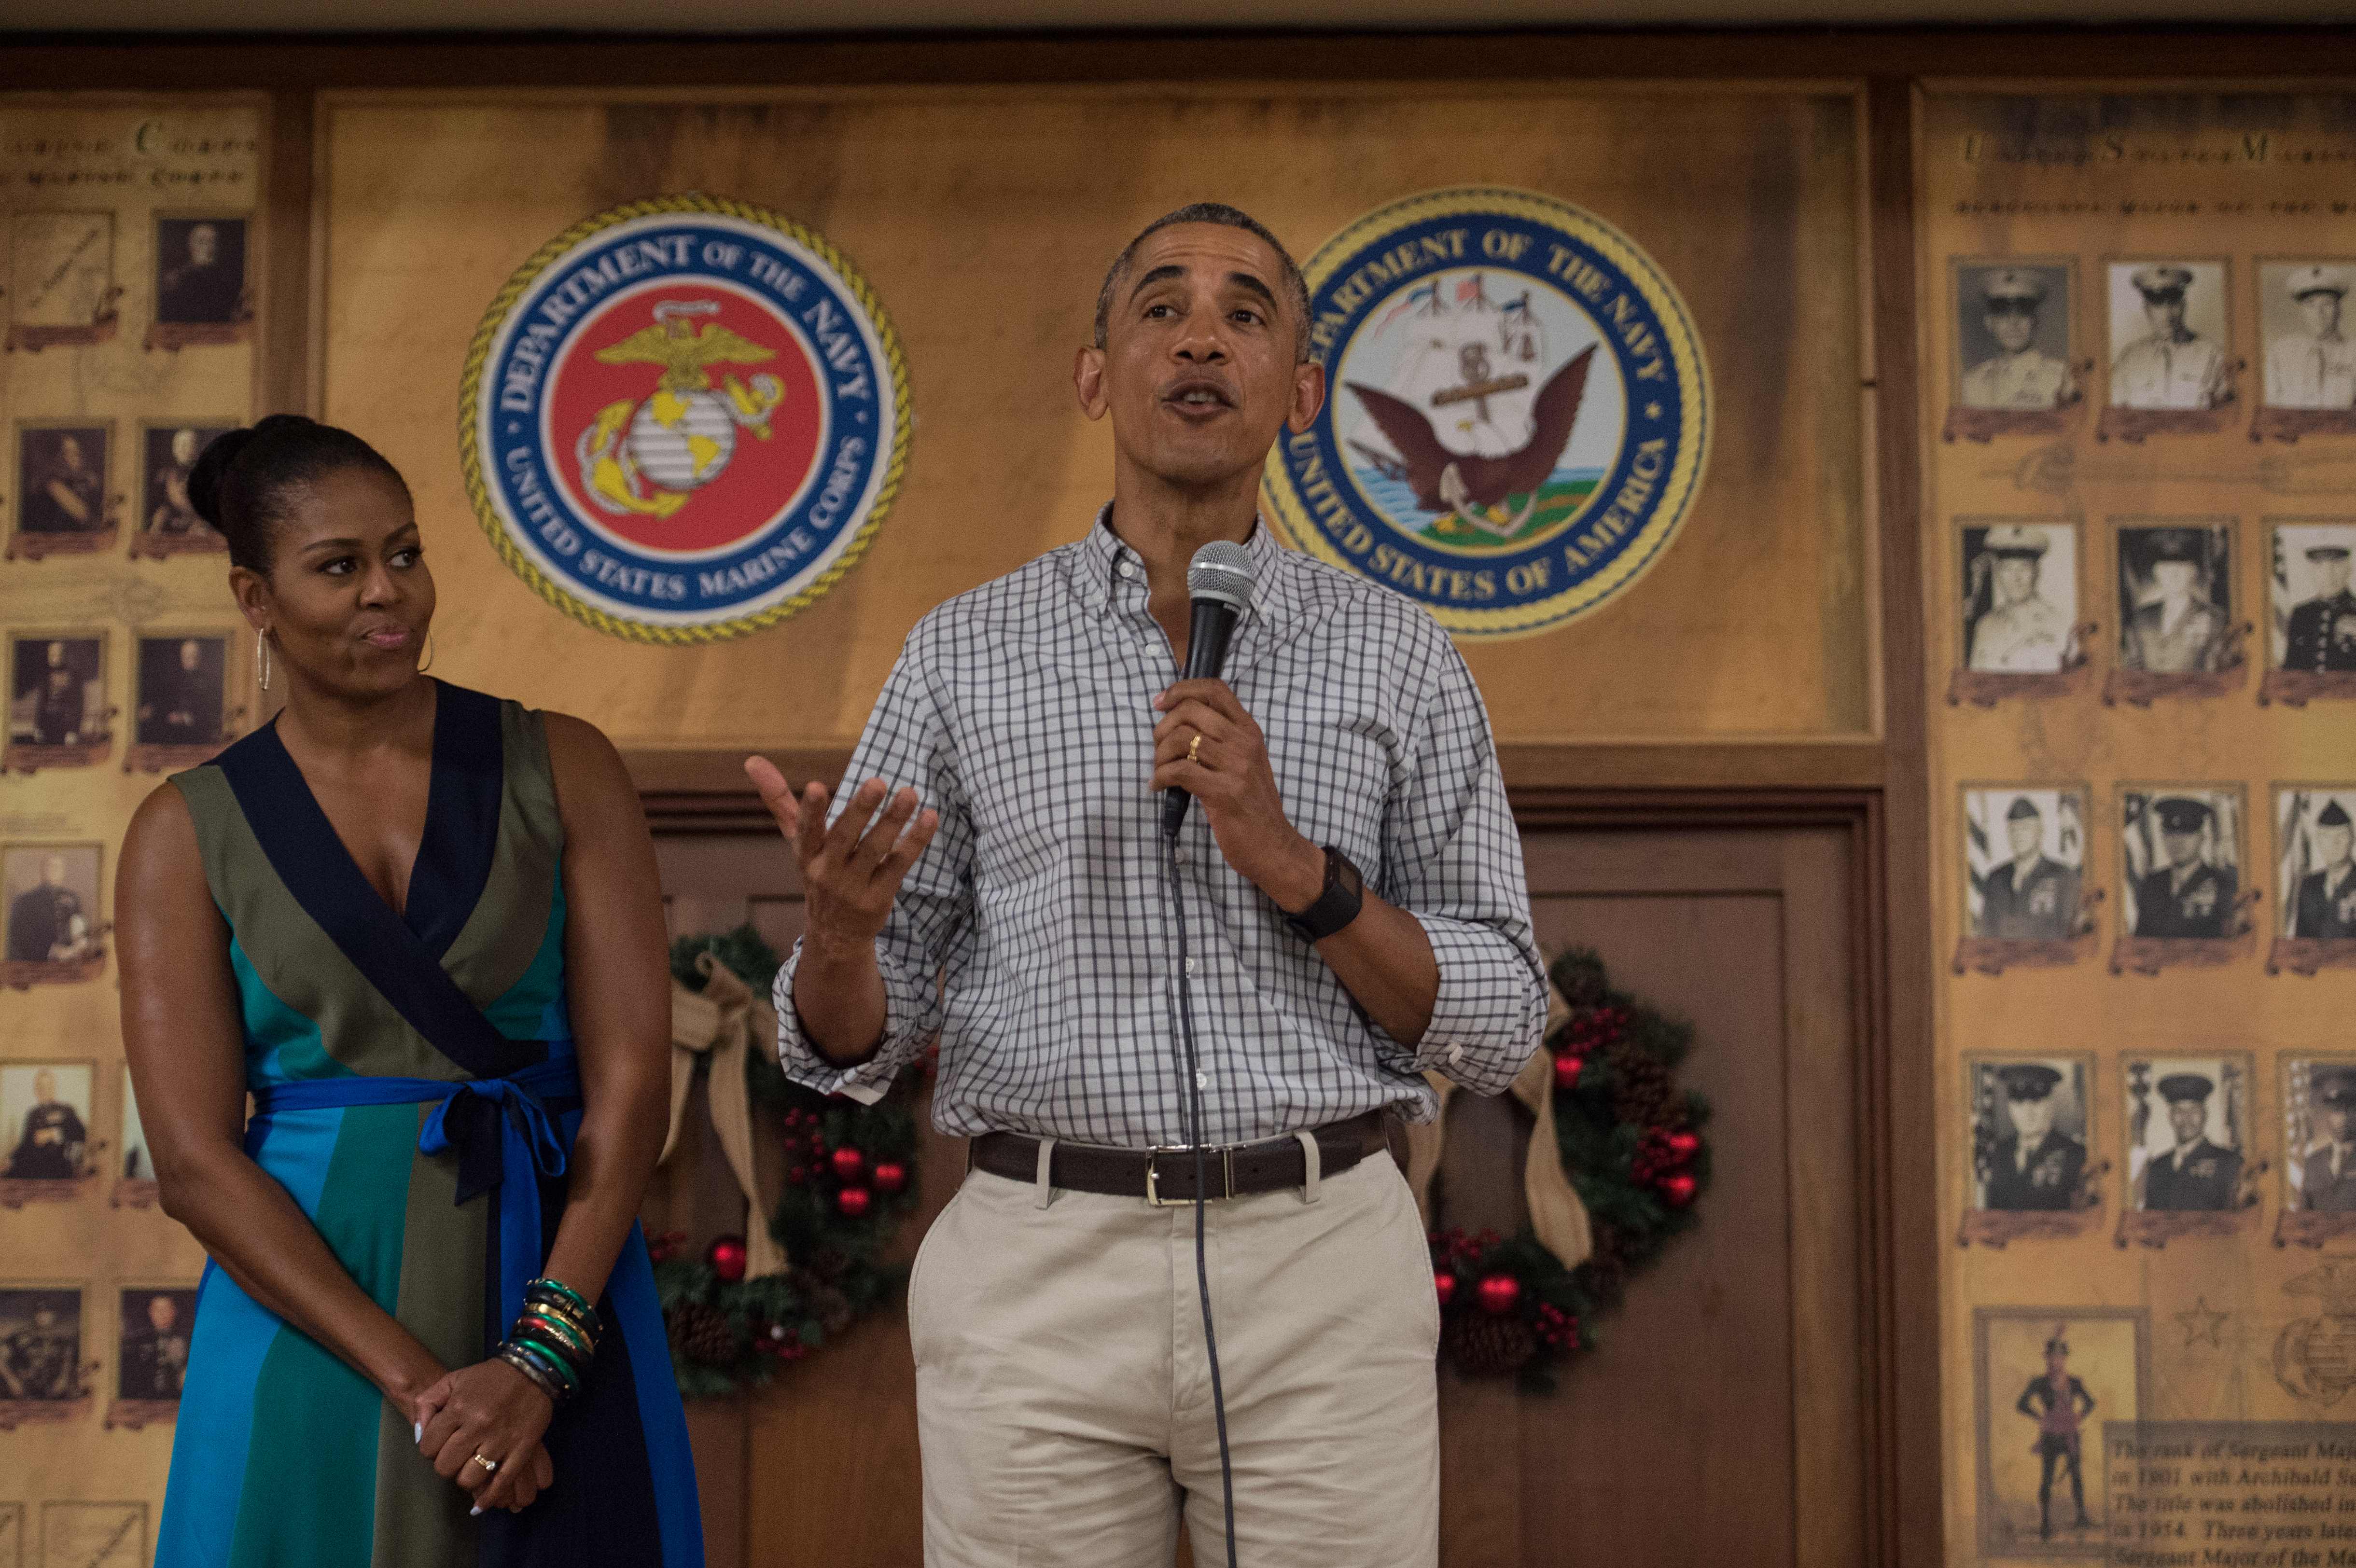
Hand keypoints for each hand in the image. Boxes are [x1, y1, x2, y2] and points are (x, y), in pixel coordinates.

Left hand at [412, 1359, 555, 1512]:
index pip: (429, 1447)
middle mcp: (477, 1426)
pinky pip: (502, 1481)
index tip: (440, 1445)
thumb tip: (420, 1436)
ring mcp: (501, 1439)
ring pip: (471, 1478)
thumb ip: (427, 1403)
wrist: (533, 1369)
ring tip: (471, 1469)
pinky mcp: (522, 1449)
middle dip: (446, 1466)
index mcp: (458, 1409)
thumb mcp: (452, 1380)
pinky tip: (481, 1504)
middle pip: (447, 1466)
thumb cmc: (489, 1377)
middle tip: (456, 1457)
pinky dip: (489, 1497)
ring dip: (466, 1479)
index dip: (430, 1450)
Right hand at [745, 758, 938, 956]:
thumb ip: (779, 799)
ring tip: (909, 793)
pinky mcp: (879, 897)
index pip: (806, 830)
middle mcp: (826, 871)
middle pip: (845, 838)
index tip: (816, 786)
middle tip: (877, 782)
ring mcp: (853, 887)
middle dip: (860, 810)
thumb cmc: (818, 871)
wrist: (835, 934)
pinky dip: (915, 842)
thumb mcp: (797, 840)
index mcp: (806, 853)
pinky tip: (928, 818)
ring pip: (875, 851)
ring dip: (893, 821)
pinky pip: (899, 866)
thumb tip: (751, 759)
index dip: (810, 810)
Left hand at [1151, 679, 1323, 910]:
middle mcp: (1245, 742)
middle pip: (1191, 710)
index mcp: (1249, 731)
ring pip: (1181, 739)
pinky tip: (1159, 787)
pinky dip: (1160, 777)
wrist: (1273, 846)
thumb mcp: (1244, 763)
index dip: (1181, 689)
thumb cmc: (1251, 805)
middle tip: (1158, 749)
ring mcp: (1237, 766)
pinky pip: (1179, 771)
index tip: (1161, 702)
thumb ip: (1221, 740)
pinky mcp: (1224, 792)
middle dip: (1162, 726)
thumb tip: (1178, 723)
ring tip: (1159, 771)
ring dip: (1159, 755)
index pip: (1215, 689)